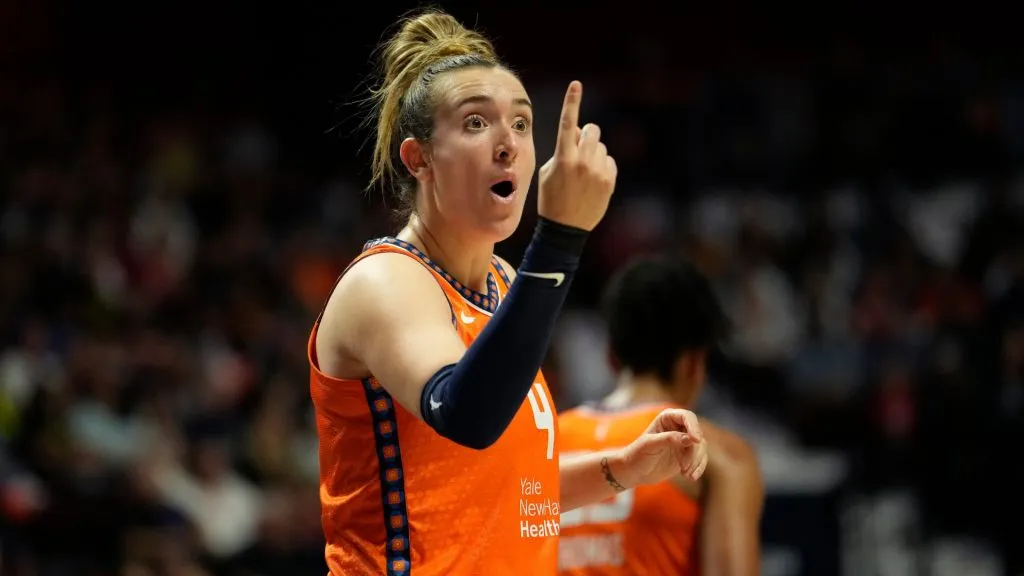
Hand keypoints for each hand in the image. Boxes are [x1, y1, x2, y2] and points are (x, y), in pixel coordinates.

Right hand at [537, 81, 617, 230]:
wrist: (566, 229)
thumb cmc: (551, 198)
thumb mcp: (548, 172)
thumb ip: (562, 150)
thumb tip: (575, 133)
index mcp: (562, 158)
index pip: (567, 123)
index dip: (571, 102)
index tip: (576, 84)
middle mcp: (582, 162)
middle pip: (592, 130)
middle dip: (586, 135)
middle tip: (579, 149)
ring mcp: (597, 172)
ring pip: (600, 146)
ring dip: (593, 153)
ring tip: (583, 173)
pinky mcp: (609, 181)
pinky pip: (610, 161)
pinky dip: (602, 167)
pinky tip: (593, 182)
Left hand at [616, 408, 708, 486]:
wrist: (634, 471)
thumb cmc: (638, 454)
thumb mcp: (650, 445)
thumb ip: (668, 439)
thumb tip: (689, 439)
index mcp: (667, 418)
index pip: (686, 417)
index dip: (694, 427)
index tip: (696, 440)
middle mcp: (678, 427)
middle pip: (696, 434)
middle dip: (693, 452)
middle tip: (684, 467)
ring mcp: (684, 441)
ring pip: (701, 447)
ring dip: (696, 461)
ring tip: (685, 473)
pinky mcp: (688, 455)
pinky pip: (701, 458)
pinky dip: (699, 468)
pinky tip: (691, 477)